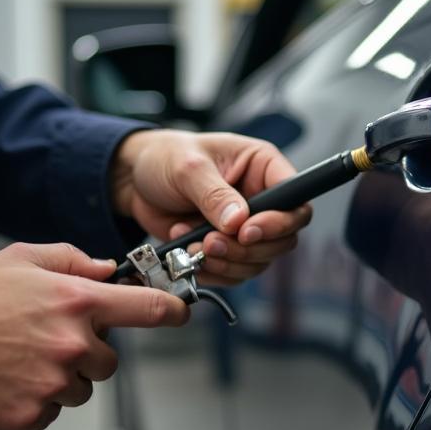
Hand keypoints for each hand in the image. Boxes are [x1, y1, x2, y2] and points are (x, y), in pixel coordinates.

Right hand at [0, 242, 187, 429]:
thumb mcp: (23, 259)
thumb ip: (73, 261)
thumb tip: (108, 270)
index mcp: (76, 302)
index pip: (148, 309)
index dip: (172, 311)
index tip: (181, 313)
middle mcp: (72, 344)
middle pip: (110, 361)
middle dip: (88, 353)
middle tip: (46, 341)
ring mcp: (52, 384)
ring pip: (81, 390)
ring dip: (60, 379)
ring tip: (18, 359)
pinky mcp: (29, 415)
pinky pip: (51, 413)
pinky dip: (34, 401)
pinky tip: (5, 380)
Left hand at [109, 130, 311, 284]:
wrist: (135, 181)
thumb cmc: (165, 157)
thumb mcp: (188, 167)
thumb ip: (214, 194)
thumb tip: (238, 221)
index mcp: (263, 167)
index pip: (295, 201)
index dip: (279, 222)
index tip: (246, 231)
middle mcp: (262, 199)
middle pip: (282, 239)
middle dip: (247, 248)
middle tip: (212, 243)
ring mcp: (245, 227)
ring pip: (259, 260)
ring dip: (228, 262)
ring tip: (195, 248)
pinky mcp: (227, 247)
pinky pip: (235, 272)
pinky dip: (213, 270)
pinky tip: (188, 253)